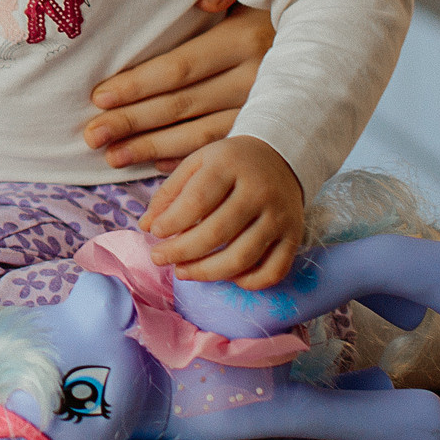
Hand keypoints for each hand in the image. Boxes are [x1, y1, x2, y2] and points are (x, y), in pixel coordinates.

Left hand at [83, 0, 270, 170]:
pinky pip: (221, 148)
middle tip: (91, 135)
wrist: (333, 43)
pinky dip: (188, 159)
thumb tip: (205, 2)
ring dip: (151, 147)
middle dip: (132, 122)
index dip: (137, 85)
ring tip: (112, 157)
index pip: (179, 68)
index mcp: (244, 40)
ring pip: (198, 134)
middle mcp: (254, 79)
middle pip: (180, 105)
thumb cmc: (277, 11)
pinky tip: (156, 166)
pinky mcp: (267, 129)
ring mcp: (262, 109)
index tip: (98, 98)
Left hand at [142, 135, 304, 289]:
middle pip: (217, 233)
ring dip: (207, 272)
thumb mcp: (198, 163)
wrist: (281, 156)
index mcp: (231, 166)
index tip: (154, 232)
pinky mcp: (294, 237)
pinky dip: (248, 282)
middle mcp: (259, 191)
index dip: (172, 222)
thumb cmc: (230, 163)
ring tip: (182, 272)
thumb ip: (170, 192)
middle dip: (182, 252)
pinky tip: (226, 277)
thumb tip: (145, 226)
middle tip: (159, 258)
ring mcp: (280, 217)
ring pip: (243, 257)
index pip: (197, 201)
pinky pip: (273, 271)